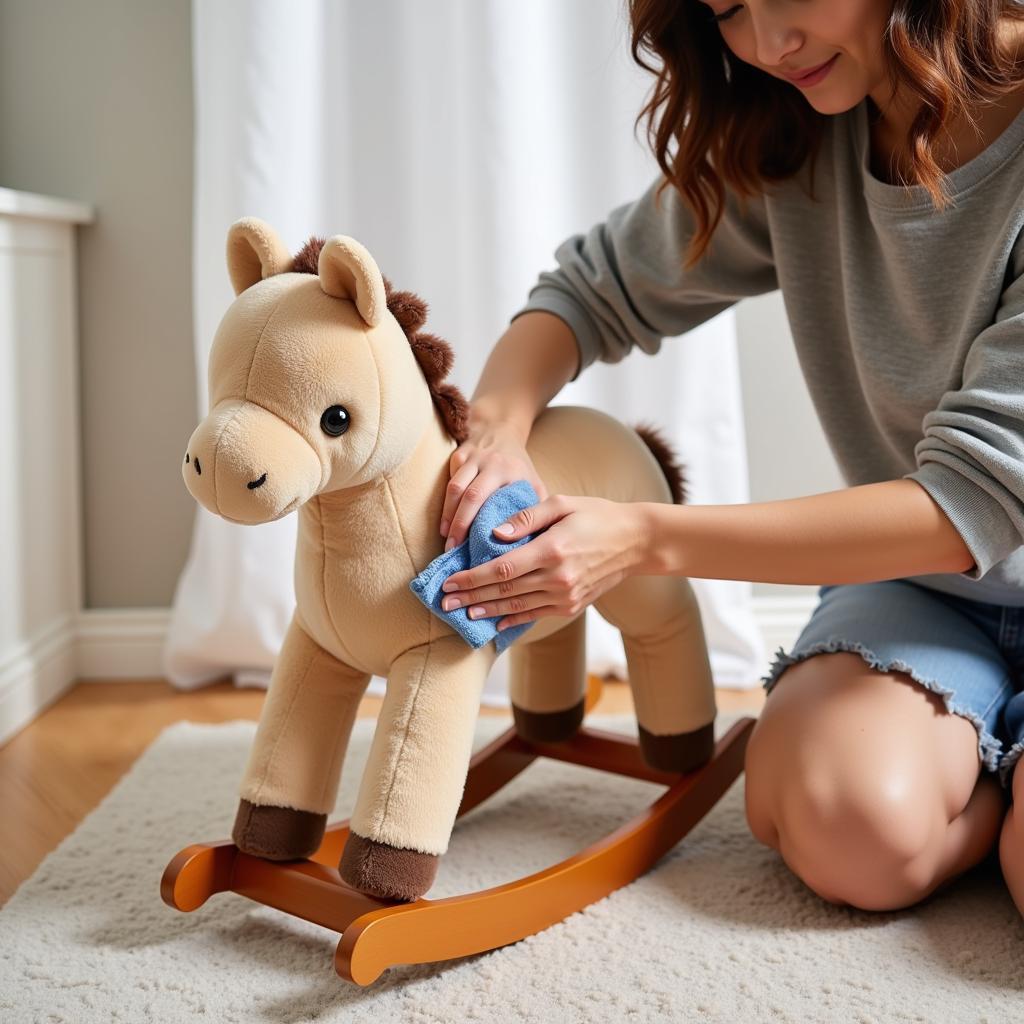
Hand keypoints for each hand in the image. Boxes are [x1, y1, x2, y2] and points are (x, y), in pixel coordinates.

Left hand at [438, 495, 652, 630]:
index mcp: (552, 550)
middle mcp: (558, 578)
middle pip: (504, 592)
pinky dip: (513, 620)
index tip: (450, 581)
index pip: (502, 569)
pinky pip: (536, 615)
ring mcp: (566, 595)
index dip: (472, 578)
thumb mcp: (562, 504)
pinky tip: (494, 622)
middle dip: (470, 598)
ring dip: (487, 611)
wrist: (635, 542)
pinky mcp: (572, 606)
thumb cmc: (596, 515)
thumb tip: (495, 534)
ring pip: (517, 608)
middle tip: (444, 602)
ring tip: (462, 613)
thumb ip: (527, 519)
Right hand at [440, 422, 548, 550]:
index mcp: (509, 470)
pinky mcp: (457, 456)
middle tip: (454, 549)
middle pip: (469, 496)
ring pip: (454, 488)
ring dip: (448, 516)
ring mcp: (471, 458)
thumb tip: (532, 541)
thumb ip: (535, 508)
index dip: (480, 523)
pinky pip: (448, 482)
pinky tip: (445, 525)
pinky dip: (445, 505)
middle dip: (459, 524)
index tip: (477, 546)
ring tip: (447, 540)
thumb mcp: (534, 482)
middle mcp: (489, 462)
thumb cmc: (519, 465)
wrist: (501, 429)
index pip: (490, 499)